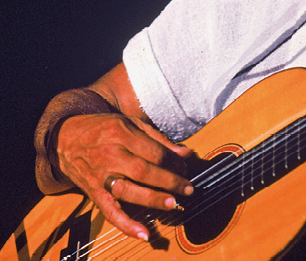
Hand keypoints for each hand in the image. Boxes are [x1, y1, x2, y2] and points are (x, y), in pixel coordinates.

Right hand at [56, 113, 193, 240]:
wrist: (65, 139)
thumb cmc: (104, 129)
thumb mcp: (130, 124)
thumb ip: (158, 139)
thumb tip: (185, 153)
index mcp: (122, 134)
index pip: (154, 152)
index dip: (174, 162)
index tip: (185, 168)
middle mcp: (111, 156)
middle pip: (144, 171)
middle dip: (169, 181)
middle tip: (188, 188)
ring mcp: (101, 176)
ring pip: (129, 191)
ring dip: (152, 199)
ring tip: (172, 203)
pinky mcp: (94, 193)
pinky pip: (110, 212)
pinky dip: (126, 225)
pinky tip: (143, 234)